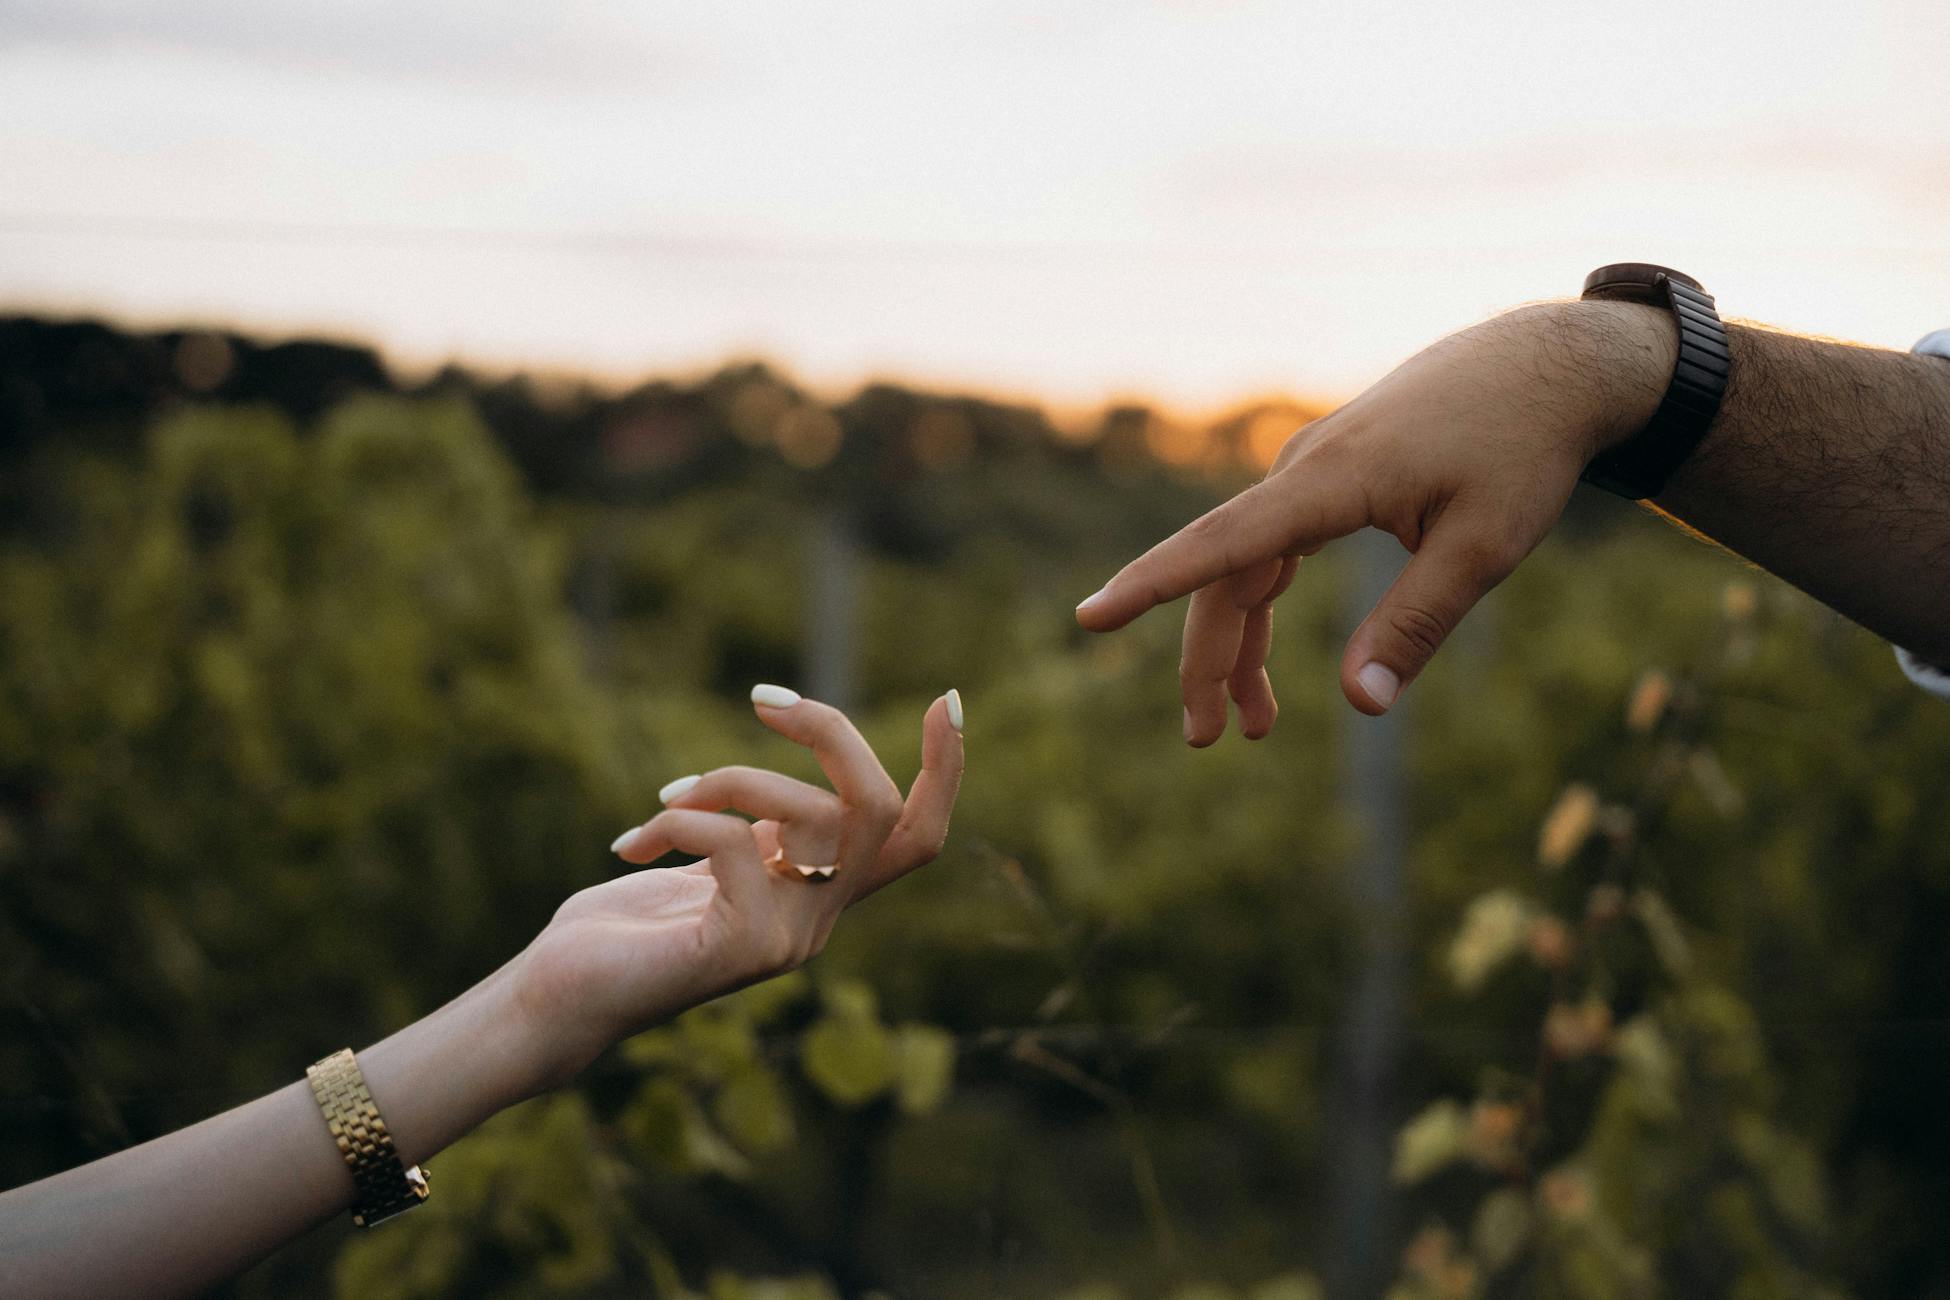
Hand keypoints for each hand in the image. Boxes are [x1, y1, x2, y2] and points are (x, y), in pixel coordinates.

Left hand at [509, 686, 964, 1088]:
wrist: (556, 1001)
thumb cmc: (621, 927)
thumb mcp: (708, 859)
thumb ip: (762, 826)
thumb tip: (796, 748)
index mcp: (819, 894)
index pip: (916, 838)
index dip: (945, 770)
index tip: (945, 699)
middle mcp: (820, 921)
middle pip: (882, 808)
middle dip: (831, 733)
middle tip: (762, 701)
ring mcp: (791, 940)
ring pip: (808, 814)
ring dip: (726, 779)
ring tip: (665, 799)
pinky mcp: (747, 949)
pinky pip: (736, 843)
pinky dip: (680, 821)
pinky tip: (630, 845)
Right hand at [1074, 301, 1674, 734]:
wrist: (1546, 365)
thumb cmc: (1521, 450)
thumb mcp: (1485, 547)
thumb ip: (1416, 623)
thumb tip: (1362, 704)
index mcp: (1329, 483)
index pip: (1221, 545)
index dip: (1152, 585)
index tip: (1091, 617)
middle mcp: (1302, 471)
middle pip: (1226, 576)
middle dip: (1208, 660)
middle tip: (1207, 740)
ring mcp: (1311, 471)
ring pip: (1247, 566)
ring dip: (1238, 643)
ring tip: (1251, 724)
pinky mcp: (1330, 475)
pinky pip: (1272, 546)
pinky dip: (1262, 604)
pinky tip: (1261, 653)